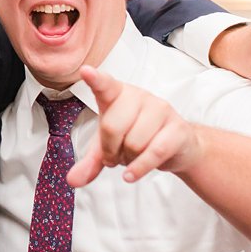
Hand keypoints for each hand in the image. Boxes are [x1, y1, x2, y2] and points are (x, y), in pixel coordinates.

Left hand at [67, 66, 200, 186]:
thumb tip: (72, 181)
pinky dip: (139, 168)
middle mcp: (140, 97)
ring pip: (133, 142)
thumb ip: (90, 162)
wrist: (178, 146)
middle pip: (112, 126)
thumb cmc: (138, 137)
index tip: (85, 71)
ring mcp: (161, 110)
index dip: (96, 79)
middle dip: (110, 150)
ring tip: (132, 156)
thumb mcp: (109, 147)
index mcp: (118, 95)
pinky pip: (154, 152)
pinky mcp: (178, 128)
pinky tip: (131, 174)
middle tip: (115, 155)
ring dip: (128, 159)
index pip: (105, 85)